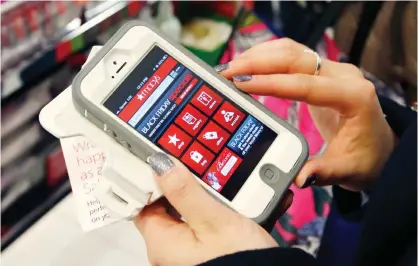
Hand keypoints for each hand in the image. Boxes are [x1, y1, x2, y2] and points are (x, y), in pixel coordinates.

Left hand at [134, 153, 292, 265]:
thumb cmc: (240, 258)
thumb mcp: (214, 221)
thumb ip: (185, 192)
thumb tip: (160, 164)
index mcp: (162, 243)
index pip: (142, 203)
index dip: (150, 179)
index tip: (165, 158)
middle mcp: (169, 250)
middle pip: (165, 207)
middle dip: (180, 184)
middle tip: (196, 162)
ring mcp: (187, 252)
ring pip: (185, 213)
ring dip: (199, 195)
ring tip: (215, 176)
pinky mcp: (205, 251)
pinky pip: (200, 223)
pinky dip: (210, 209)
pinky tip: (226, 198)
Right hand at [217, 38, 396, 190]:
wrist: (379, 147)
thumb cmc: (365, 158)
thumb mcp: (348, 170)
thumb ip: (324, 172)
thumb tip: (299, 178)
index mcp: (352, 97)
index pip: (305, 84)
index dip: (271, 83)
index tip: (241, 85)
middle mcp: (343, 76)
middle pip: (296, 57)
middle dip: (258, 62)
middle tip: (227, 72)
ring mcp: (332, 70)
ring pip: (292, 50)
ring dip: (260, 55)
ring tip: (231, 67)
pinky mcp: (321, 72)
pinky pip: (292, 56)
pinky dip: (268, 57)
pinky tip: (249, 65)